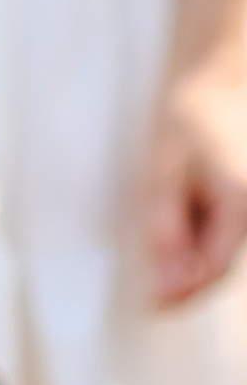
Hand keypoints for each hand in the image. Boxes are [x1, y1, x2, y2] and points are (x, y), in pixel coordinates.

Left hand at [142, 50, 246, 308]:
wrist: (219, 80)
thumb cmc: (188, 118)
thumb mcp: (163, 172)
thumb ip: (165, 227)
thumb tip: (166, 284)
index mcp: (240, 200)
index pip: (211, 270)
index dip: (179, 293)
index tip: (149, 304)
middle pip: (217, 268)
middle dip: (182, 281)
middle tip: (147, 287)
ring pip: (218, 255)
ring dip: (185, 260)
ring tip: (162, 226)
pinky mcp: (241, 205)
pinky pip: (219, 238)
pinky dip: (192, 242)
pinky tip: (175, 219)